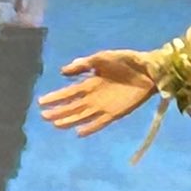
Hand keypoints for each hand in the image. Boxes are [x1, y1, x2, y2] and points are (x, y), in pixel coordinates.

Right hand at [40, 51, 155, 135]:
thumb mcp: (102, 58)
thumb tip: (62, 71)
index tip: (41, 102)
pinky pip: (100, 122)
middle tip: (43, 116)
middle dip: (58, 111)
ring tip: (56, 124)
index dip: (55, 97)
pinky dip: (90, 128)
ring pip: (82, 116)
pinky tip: (79, 133)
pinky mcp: (116, 113)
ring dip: (69, 120)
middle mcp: (95, 96)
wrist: (149, 69)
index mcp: (90, 82)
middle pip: (72, 106)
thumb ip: (83, 64)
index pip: (69, 93)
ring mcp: (104, 106)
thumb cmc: (126, 60)